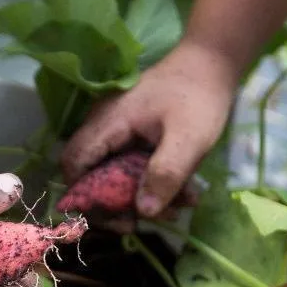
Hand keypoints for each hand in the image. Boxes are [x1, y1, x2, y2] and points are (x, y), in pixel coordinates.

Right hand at [62, 39, 236, 216]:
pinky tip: (177, 194)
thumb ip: (166, 173)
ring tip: (171, 210)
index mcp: (108, 123)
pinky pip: (126, 166)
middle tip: (138, 222)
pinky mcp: (128, 136)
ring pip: (109, 174)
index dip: (82, 195)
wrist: (212, 63)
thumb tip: (143, 211)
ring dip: (133, 198)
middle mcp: (102, 127)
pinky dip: (146, 184)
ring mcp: (114, 131)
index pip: (73, 163)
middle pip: (87, 175)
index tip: (111, 216)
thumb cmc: (199, 97)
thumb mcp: (190, 138)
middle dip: (111, 204)